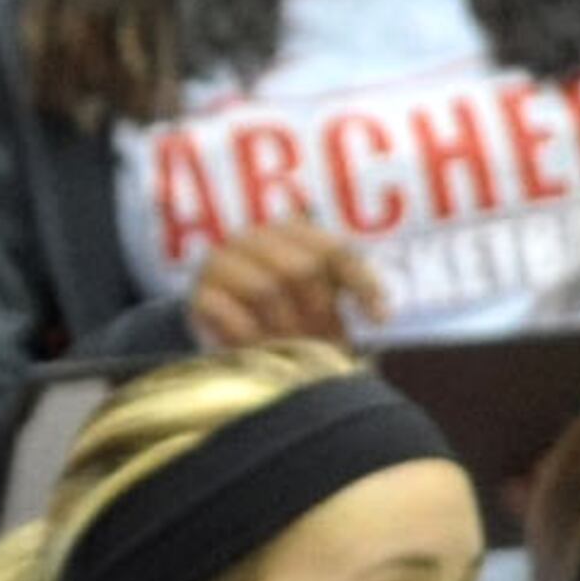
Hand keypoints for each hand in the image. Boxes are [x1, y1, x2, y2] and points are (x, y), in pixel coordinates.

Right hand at [185, 221, 384, 349]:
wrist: (232, 343)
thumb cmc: (290, 321)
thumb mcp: (325, 306)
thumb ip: (348, 297)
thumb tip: (381, 316)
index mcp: (291, 232)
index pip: (335, 250)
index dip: (361, 283)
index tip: (379, 321)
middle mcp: (254, 239)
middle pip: (300, 268)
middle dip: (317, 312)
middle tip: (322, 340)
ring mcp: (220, 263)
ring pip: (265, 288)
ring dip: (284, 327)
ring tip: (290, 347)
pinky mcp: (198, 294)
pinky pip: (226, 311)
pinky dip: (247, 334)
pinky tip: (255, 348)